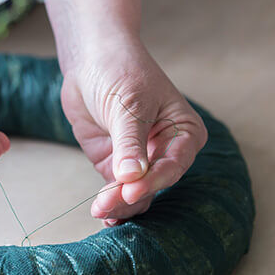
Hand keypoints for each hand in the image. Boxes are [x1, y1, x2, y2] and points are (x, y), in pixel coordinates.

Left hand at [61, 38, 207, 225]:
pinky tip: (103, 214)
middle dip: (131, 196)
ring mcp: (138, 159)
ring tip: (100, 211)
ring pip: (136, 191)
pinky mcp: (115, 163)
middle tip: (107, 205)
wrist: (90, 60)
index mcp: (183, 131)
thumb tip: (132, 178)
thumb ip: (130, 142)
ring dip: (119, 204)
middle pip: (154, 183)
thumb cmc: (119, 71)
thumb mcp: (129, 105)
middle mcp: (164, 149)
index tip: (131, 190)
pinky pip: (116, 189)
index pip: (174, 164)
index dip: (154, 180)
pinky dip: (110, 201)